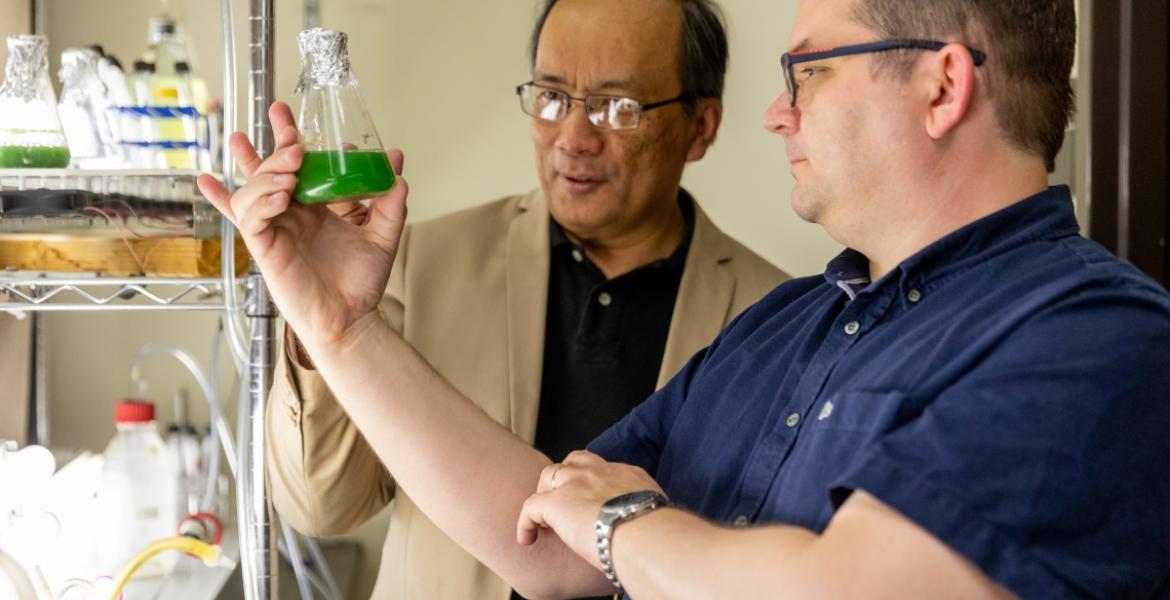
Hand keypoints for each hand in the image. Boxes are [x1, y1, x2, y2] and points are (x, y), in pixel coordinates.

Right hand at [197, 102, 408, 350]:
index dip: (291, 139)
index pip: (296, 166)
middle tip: (280, 115)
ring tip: (291, 166)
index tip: (297, 119)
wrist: (353, 319)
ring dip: (268, 170)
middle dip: (271, 141)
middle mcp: (290, 214)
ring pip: (254, 189)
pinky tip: (278, 192)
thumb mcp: (383, 234)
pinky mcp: (265, 248)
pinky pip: (250, 219)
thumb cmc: (361, 282)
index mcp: (313, 206)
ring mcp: (275, 229)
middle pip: (268, 170)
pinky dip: (259, 201)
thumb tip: (396, 164)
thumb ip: (390, 201)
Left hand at [517, 451, 665, 568]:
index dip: (593, 482)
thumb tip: (650, 534)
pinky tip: (527, 539)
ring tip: (544, 519)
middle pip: (574, 461)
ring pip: (549, 475)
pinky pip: (530, 507)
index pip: (604, 469)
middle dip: (566, 477)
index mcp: (628, 475)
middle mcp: (600, 472)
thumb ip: (647, 517)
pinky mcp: (556, 502)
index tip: (592, 499)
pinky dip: (525, 523)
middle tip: (564, 500)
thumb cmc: (658, 535)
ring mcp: (576, 483)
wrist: (646, 535)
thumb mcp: (658, 516)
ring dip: (545, 494)